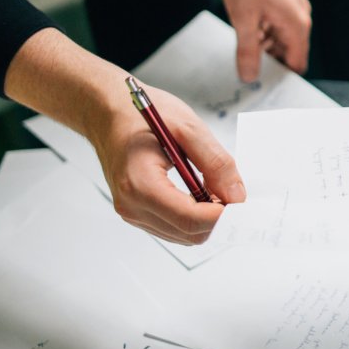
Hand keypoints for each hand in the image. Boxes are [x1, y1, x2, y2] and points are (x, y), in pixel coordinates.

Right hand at [86, 84, 246, 243]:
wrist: (106, 113)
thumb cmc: (140, 115)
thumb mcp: (188, 128)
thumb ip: (216, 163)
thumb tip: (237, 195)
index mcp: (140, 184)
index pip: (190, 219)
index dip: (222, 214)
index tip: (242, 201)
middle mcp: (131, 206)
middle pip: (189, 233)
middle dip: (217, 217)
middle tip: (232, 191)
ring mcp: (131, 212)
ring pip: (183, 235)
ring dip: (205, 218)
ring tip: (213, 187)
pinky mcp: (136, 212)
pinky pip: (173, 227)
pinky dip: (193, 216)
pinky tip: (199, 192)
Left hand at [219, 0, 311, 80]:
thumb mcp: (244, 19)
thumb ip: (248, 52)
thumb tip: (249, 77)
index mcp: (297, 25)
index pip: (297, 63)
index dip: (282, 77)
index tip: (264, 86)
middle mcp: (301, 16)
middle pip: (291, 50)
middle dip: (272, 61)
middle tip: (248, 69)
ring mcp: (295, 4)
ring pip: (284, 35)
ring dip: (267, 44)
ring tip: (244, 45)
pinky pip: (280, 21)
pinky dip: (266, 28)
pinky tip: (248, 25)